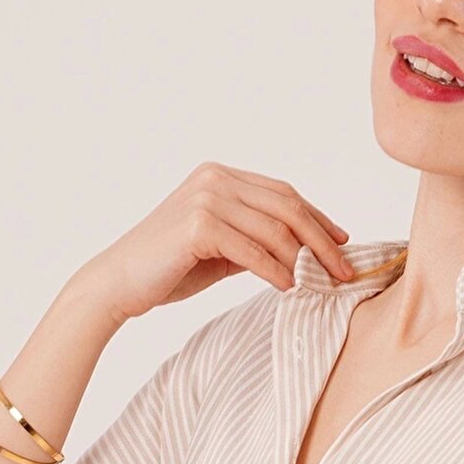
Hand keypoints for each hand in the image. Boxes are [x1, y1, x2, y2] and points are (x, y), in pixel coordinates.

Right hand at [60, 162, 355, 331]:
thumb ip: (255, 240)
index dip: (318, 218)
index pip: (283, 193)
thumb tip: (303, 252)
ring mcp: (206, 198)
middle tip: (345, 269)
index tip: (342, 242)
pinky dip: (276, 270)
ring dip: (303, 259)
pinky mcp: (198, 224)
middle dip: (322, 239)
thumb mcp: (220, 248)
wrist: (118, 282)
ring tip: (320, 283)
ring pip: (274, 229)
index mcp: (220, 177)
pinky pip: (252, 250)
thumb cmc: (168, 268)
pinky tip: (288, 287)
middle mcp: (215, 179)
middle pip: (287, 206)